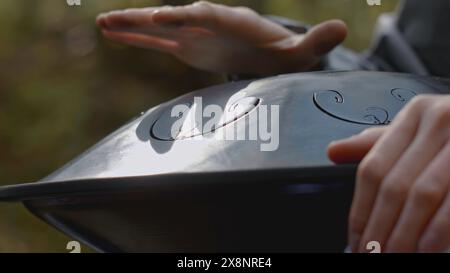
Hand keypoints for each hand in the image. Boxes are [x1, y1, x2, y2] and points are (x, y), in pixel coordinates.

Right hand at [96, 1, 346, 74]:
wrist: (271, 54)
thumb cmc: (284, 54)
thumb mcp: (301, 51)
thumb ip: (315, 42)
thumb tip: (342, 28)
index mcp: (233, 21)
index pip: (208, 15)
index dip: (187, 16)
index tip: (165, 18)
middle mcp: (209, 22)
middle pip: (175, 17)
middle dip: (146, 18)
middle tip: (114, 18)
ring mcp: (194, 34)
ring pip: (159, 29)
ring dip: (131, 26)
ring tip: (102, 24)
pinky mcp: (187, 47)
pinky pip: (157, 43)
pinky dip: (136, 39)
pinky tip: (112, 34)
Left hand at [328, 95, 449, 252]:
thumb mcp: (416, 130)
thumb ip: (376, 144)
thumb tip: (332, 152)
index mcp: (415, 114)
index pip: (373, 168)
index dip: (360, 210)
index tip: (354, 239)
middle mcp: (439, 122)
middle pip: (394, 186)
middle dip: (379, 228)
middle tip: (370, 255)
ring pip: (421, 196)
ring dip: (404, 235)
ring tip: (392, 256)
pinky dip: (436, 233)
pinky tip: (423, 252)